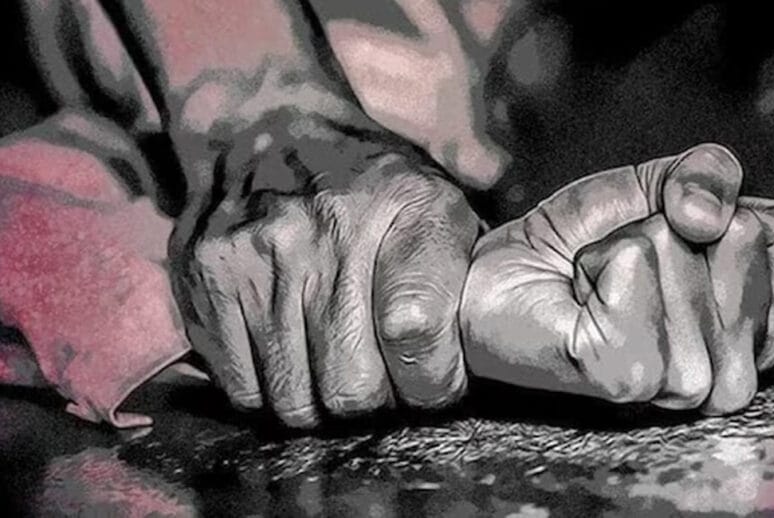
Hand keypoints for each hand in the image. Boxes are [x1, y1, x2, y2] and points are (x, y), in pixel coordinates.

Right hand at [170, 147, 478, 427]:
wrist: (271, 129)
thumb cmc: (369, 185)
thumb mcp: (437, 201)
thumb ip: (466, 271)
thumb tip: (488, 343)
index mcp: (406, 209)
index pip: (418, 335)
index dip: (431, 382)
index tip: (431, 384)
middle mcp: (326, 230)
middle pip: (354, 387)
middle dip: (376, 403)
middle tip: (379, 381)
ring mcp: (257, 256)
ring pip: (295, 402)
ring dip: (321, 404)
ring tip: (333, 368)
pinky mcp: (205, 278)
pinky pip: (243, 389)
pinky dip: (270, 392)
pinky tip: (289, 357)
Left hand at [460, 144, 773, 414]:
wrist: (495, 278)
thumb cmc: (574, 243)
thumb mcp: (651, 187)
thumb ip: (707, 174)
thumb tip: (707, 216)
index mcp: (753, 322)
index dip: (717, 207)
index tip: (664, 235)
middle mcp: (731, 365)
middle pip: (737, 237)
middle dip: (664, 227)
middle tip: (620, 264)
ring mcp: (682, 379)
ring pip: (680, 254)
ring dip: (623, 248)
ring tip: (598, 284)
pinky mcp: (628, 374)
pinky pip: (633, 269)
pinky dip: (597, 262)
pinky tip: (581, 297)